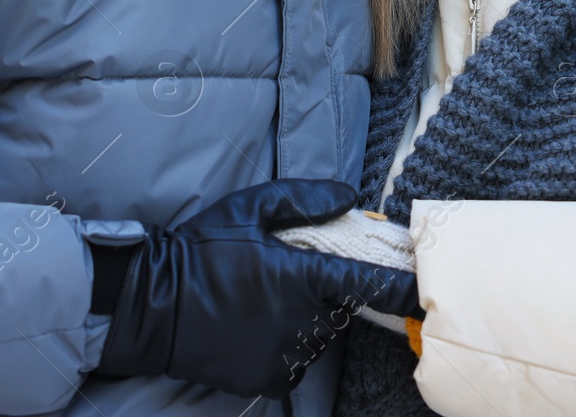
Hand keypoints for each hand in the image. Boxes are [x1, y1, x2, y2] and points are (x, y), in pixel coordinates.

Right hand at [94, 178, 420, 398]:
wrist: (152, 306)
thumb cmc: (201, 251)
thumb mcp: (249, 209)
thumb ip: (303, 200)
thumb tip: (350, 195)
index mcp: (301, 277)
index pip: (366, 282)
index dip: (399, 287)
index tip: (424, 291)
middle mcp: (301, 320)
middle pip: (337, 308)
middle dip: (323, 294)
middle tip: (283, 278)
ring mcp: (285, 354)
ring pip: (315, 336)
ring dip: (302, 321)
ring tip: (259, 302)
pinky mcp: (268, 379)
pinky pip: (293, 363)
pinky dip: (284, 348)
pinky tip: (252, 328)